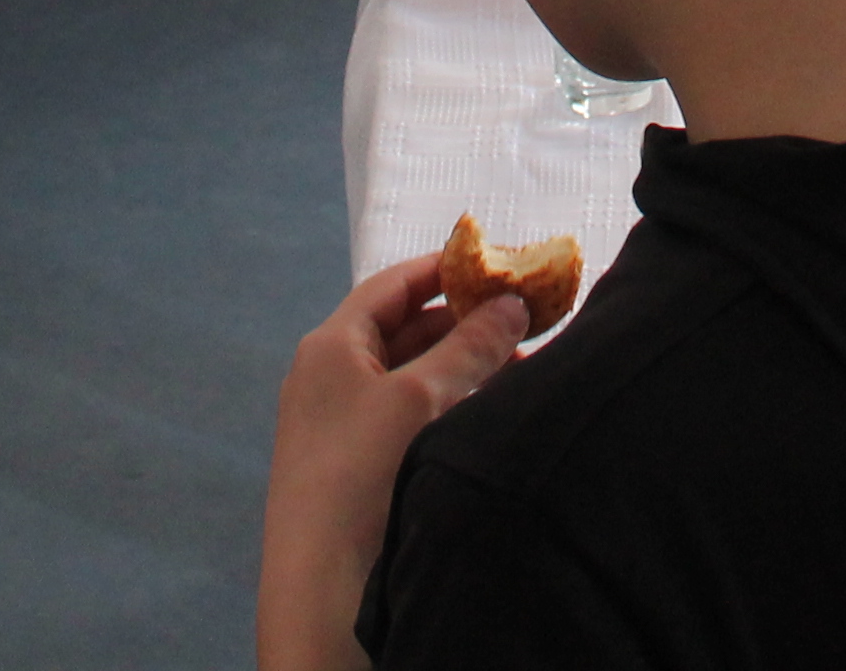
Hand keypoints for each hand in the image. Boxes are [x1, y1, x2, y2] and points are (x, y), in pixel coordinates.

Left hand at [256, 254, 530, 670]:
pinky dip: (446, 404)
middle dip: (465, 325)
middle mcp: (330, 374)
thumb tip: (511, 303)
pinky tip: (484, 414)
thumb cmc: (361, 469)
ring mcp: (340, 420)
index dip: (446, 270)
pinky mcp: (355, 461)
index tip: (498, 266)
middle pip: (405, 329)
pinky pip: (407, 413)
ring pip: (411, 374)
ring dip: (462, 367)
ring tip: (519, 371)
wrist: (320, 578)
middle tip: (524, 326)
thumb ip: (469, 345)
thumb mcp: (419, 396)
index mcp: (332, 344)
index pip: (393, 285)